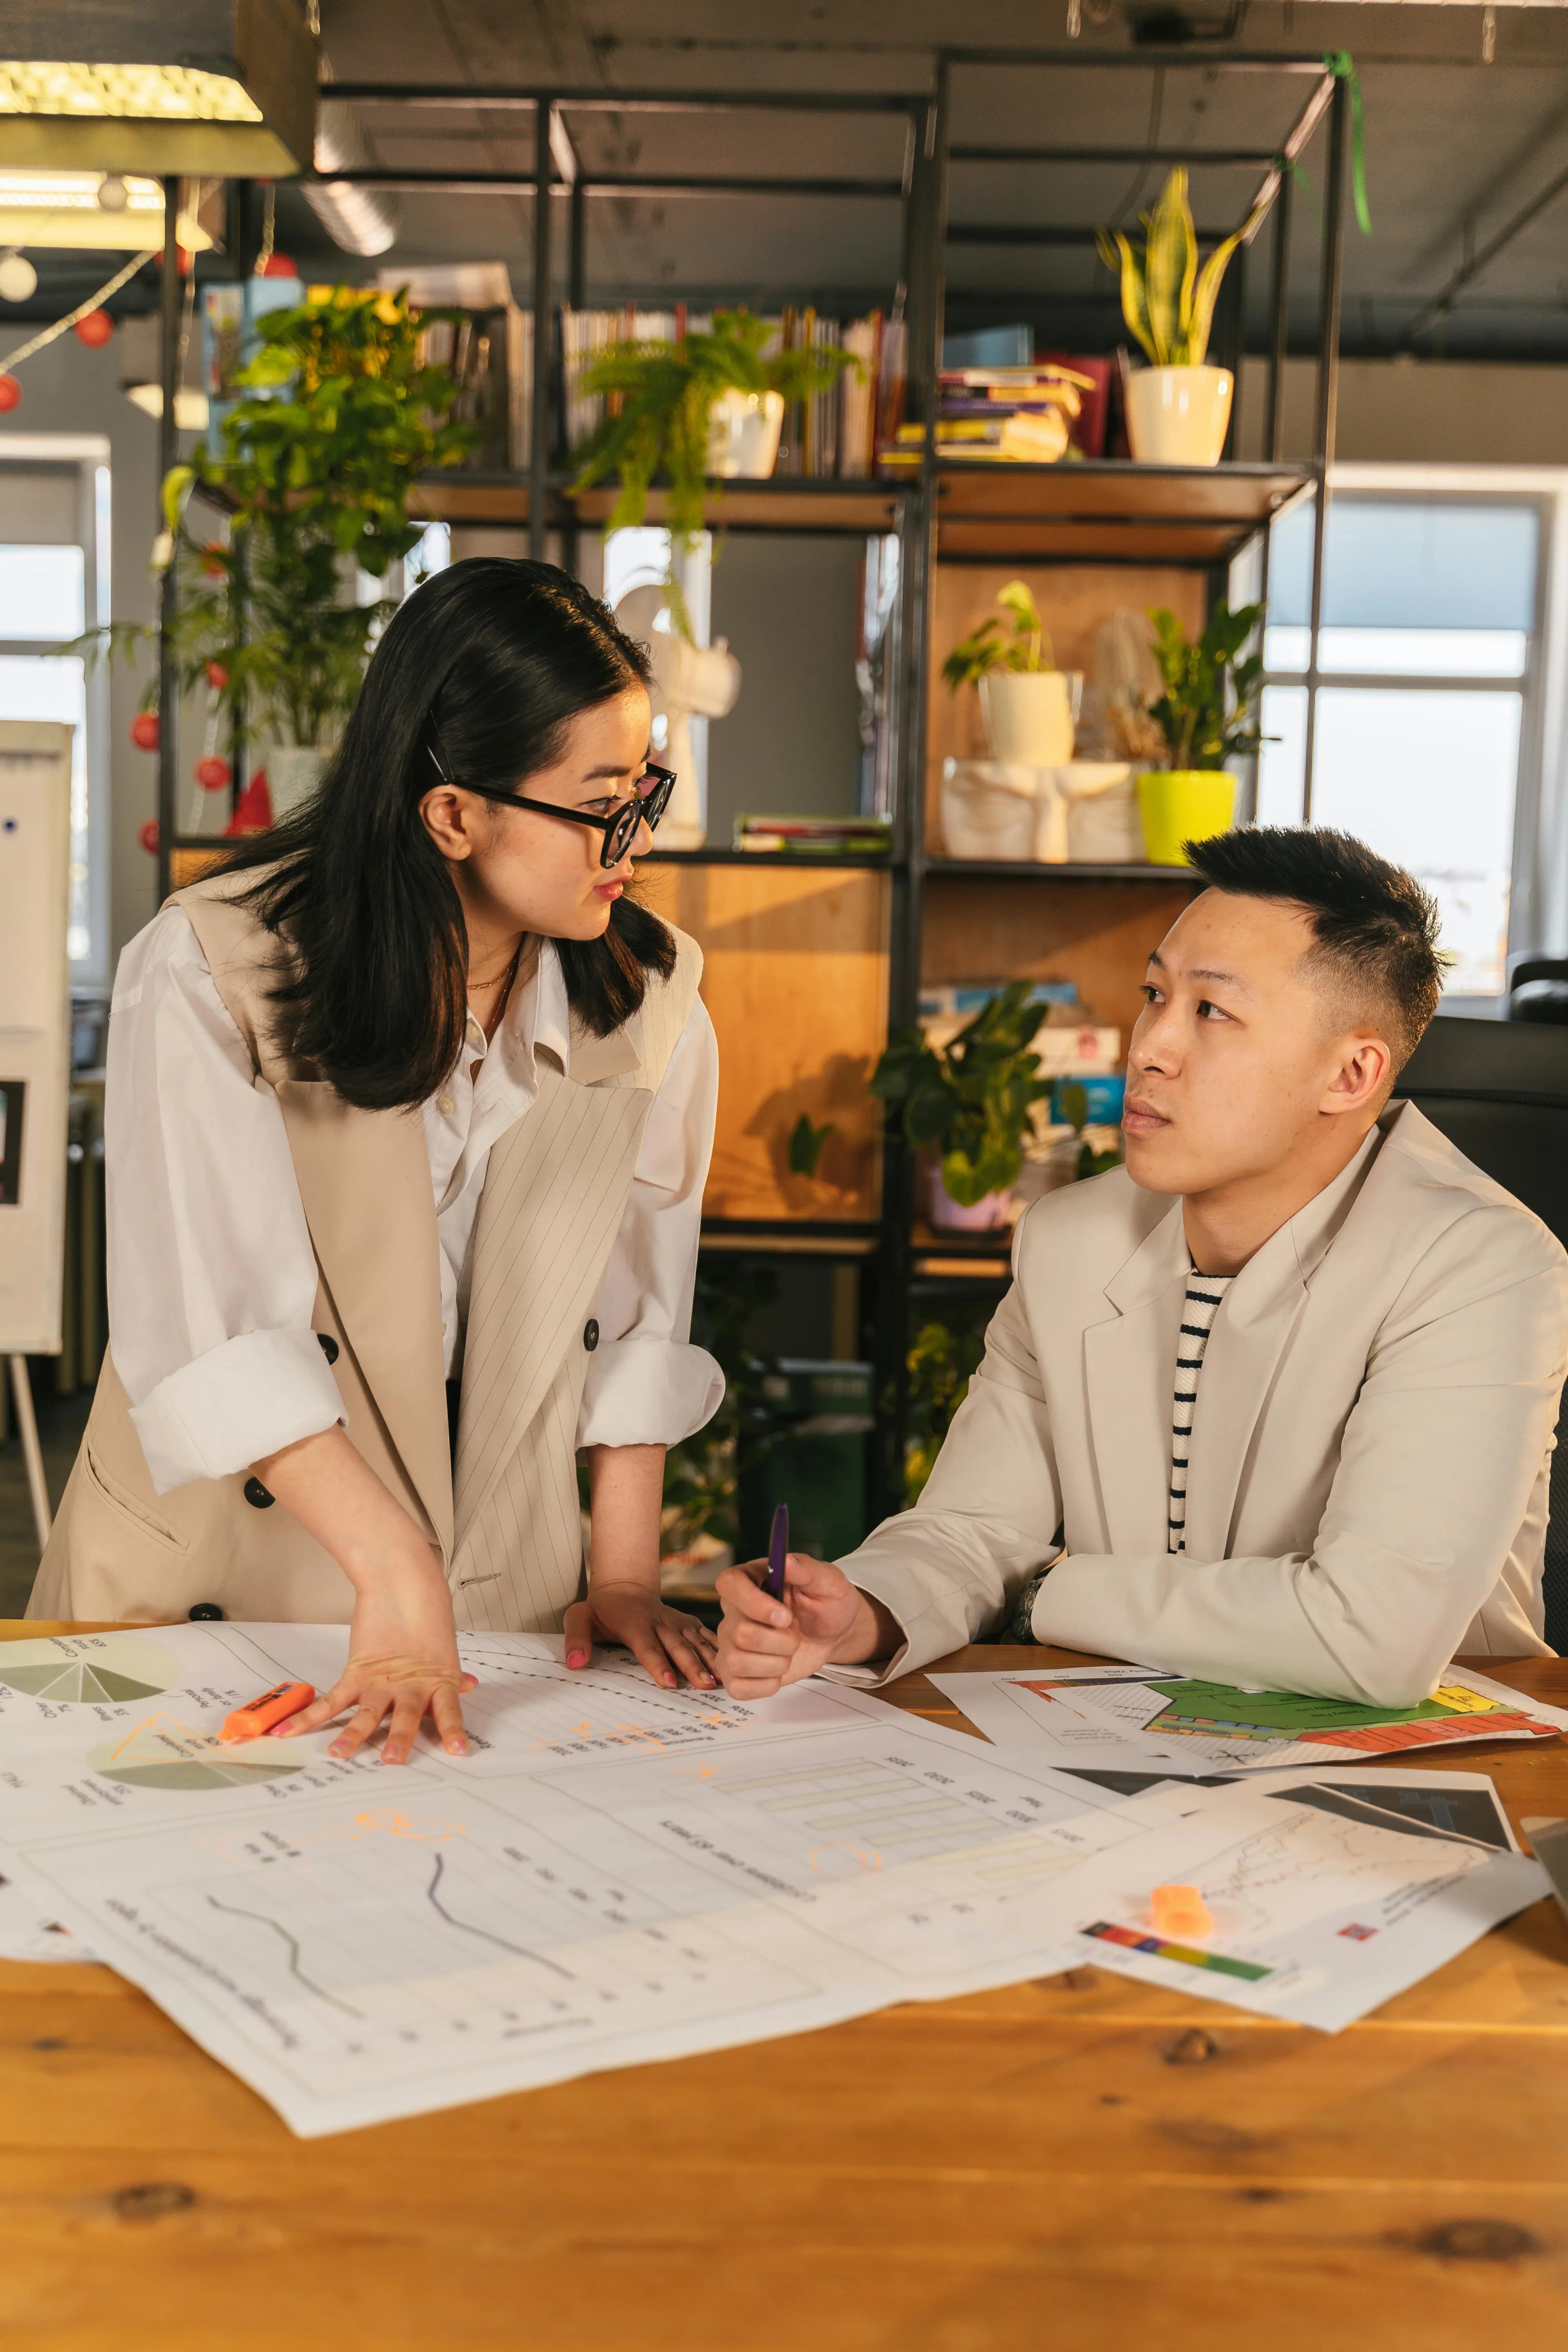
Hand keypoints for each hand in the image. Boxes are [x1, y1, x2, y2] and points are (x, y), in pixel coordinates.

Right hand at [276, 1553, 476, 1764]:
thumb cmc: (426, 1616)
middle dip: (400, 1738)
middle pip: (406, 1716)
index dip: (454, 1731)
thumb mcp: (442, 1650)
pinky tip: (287, 1731)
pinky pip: (332, 1699)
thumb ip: (451, 1675)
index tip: (459, 1752)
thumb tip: (471, 1686)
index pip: (449, 1711)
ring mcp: (382, 1680)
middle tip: (392, 1759)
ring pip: (368, 1713)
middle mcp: (411, 1686)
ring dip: (353, 1735)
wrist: (402, 1583)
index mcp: (437, 1682)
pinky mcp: (358, 1671)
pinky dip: (308, 1717)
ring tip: (339, 1754)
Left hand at [563, 1581, 719, 1689]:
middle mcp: (659, 1621)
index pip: (647, 1647)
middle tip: (704, 1685)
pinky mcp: (687, 1622)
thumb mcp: (580, 1618)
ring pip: (696, 1641)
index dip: (658, 1665)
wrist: (624, 1586)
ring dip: (710, 1659)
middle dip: (691, 1666)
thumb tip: (575, 1663)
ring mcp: (676, 1621)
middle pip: (677, 1646)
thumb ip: (576, 1639)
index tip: (670, 1684)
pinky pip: (705, 1634)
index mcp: (635, 1623)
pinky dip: (718, 1647)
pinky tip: (730, 1662)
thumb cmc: (601, 1609)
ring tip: (722, 1679)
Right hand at [714, 1553, 890, 1700]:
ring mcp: (730, 1643)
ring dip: (777, 1662)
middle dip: (782, 1640)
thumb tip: (786, 1560)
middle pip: (741, 1632)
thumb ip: (808, 1570)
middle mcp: (733, 1611)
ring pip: (738, 1661)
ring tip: (789, 1650)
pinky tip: (778, 1669)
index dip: (753, 1603)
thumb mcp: (829, 1581)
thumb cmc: (827, 1603)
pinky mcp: (735, 1673)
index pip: (728, 1585)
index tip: (785, 1616)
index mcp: (749, 1579)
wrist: (832, 1633)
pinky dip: (766, 1684)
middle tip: (796, 1633)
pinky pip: (738, 1687)